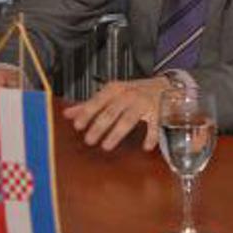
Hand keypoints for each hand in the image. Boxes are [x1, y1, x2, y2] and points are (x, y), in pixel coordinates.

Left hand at [63, 76, 177, 151]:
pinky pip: (154, 125)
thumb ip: (90, 104)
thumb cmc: (134, 92)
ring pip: (128, 119)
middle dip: (99, 127)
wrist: (165, 85)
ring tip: (106, 146)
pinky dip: (151, 137)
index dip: (86, 114)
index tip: (77, 126)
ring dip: (116, 133)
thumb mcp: (111, 94)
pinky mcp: (158, 111)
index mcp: (115, 89)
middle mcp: (128, 95)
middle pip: (110, 112)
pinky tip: (146, 147)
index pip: (97, 101)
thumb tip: (67, 114)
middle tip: (89, 141)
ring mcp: (144, 103)